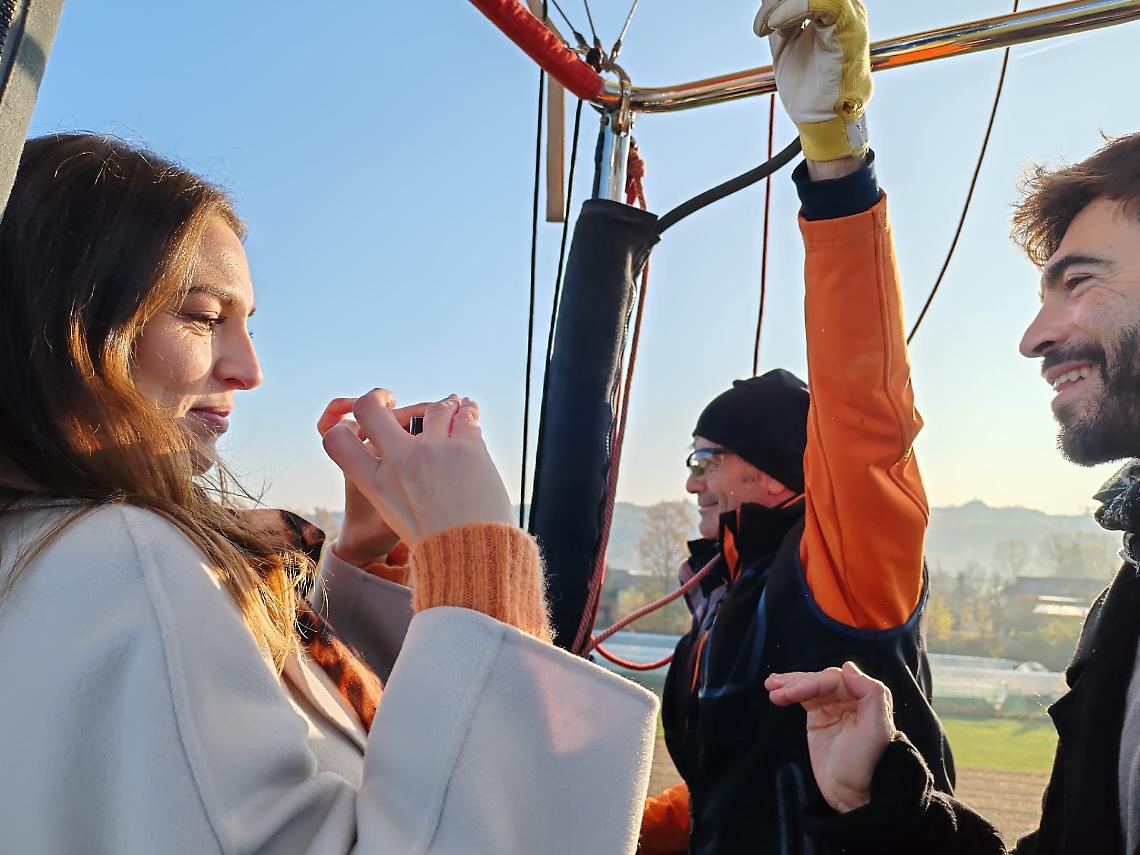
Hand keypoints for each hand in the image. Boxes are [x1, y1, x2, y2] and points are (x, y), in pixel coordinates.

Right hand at [322, 391, 512, 546]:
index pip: (336, 441)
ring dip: (445, 406)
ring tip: (454, 408)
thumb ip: (394, 482)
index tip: (356, 426)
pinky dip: (469, 411)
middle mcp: (399, 462)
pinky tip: (469, 410)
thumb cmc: (439, 541)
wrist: (475, 555)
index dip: (340, 427)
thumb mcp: (398, 517)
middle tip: (388, 399)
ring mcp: (433, 451)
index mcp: (376, 484)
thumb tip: (408, 444)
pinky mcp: (466, 448)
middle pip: (370, 407)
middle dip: (376, 397)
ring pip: (434, 408)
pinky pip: (466, 415)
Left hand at [754, 0, 871, 161]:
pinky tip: (778, 25)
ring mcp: (849, 18)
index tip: (760, 24)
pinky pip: (826, 3)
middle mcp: (844, 10)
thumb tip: (768, 3)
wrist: (821, 119)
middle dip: (778, 1)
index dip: (776, 1)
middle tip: (762, 23)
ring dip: (782, 4)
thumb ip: (779, 19)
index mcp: (830, 11)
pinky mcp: (849, 30)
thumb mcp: (785, 45)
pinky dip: (793, 9)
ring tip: (768, 26)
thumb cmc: (810, 89)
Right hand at [765, 661, 895, 812]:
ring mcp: (833, 707)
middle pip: (819, 680)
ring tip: (770, 686)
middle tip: (774, 690)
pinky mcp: (819, 717)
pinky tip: (776, 690)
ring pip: (809, 686)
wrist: (852, 794)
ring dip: (789, 684)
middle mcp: (851, 698)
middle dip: (796, 684)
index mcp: (867, 697)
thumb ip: (870, 693)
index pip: (834, 680)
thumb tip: (848, 667)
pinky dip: (790, 692)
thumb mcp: (875, 730)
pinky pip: (804, 698)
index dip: (811, 683)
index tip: (791, 692)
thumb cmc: (865, 764)